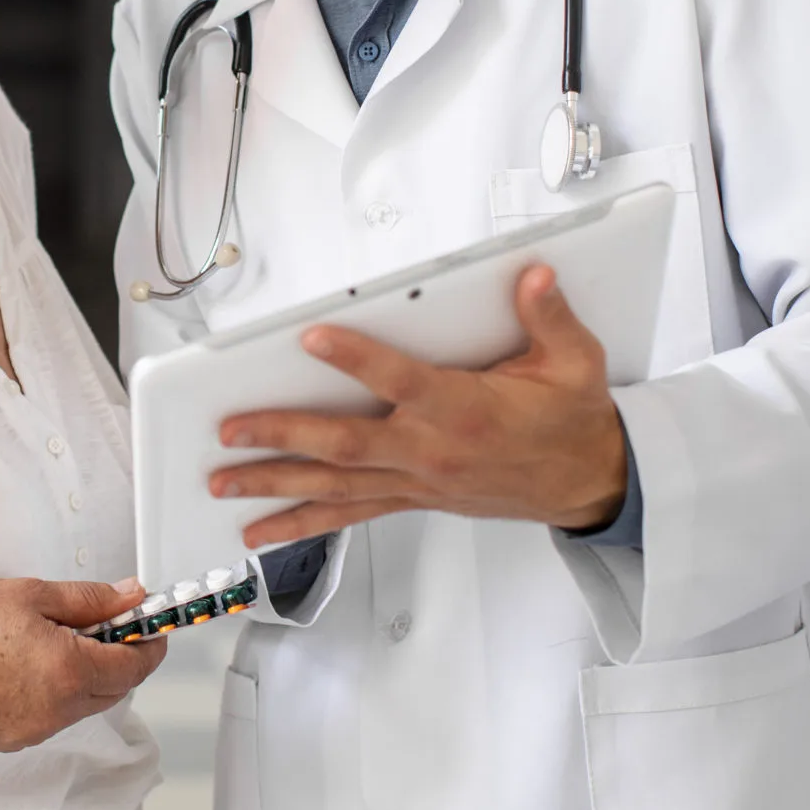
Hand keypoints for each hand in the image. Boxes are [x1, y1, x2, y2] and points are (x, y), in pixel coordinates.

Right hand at [0, 577, 166, 751]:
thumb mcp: (33, 594)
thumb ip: (91, 600)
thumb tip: (131, 597)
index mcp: (70, 671)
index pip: (135, 666)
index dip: (149, 645)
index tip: (151, 628)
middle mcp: (59, 710)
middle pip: (116, 690)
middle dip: (120, 660)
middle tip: (106, 628)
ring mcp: (37, 730)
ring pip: (86, 706)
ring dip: (88, 679)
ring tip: (59, 645)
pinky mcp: (15, 739)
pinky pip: (55, 718)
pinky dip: (58, 696)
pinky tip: (32, 669)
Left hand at [215, 263, 628, 546]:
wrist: (586, 482)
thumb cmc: (572, 422)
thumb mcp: (575, 362)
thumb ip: (549, 317)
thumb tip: (535, 278)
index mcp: (465, 409)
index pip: (401, 381)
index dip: (356, 359)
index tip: (312, 337)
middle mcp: (430, 449)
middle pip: (345, 443)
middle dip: (283, 435)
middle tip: (231, 429)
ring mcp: (416, 480)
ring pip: (335, 484)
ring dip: (275, 484)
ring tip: (223, 482)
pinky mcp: (412, 497)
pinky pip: (350, 513)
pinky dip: (303, 523)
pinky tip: (263, 531)